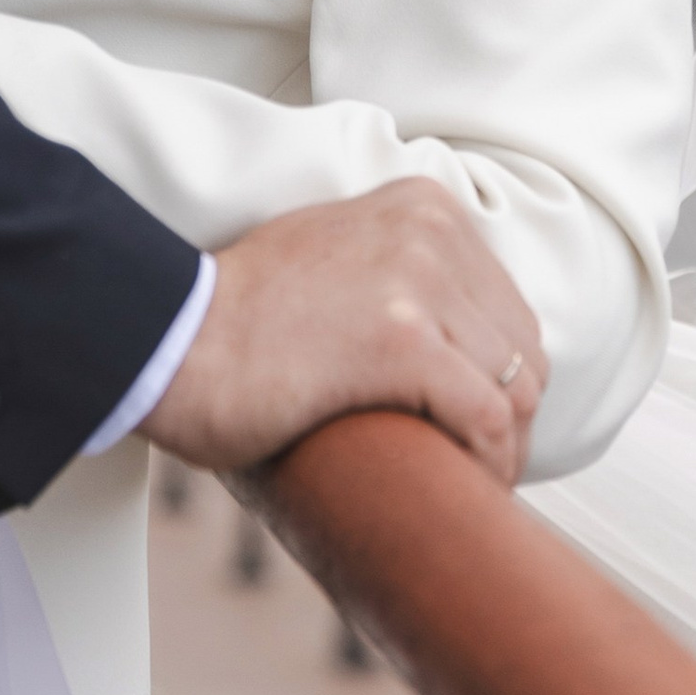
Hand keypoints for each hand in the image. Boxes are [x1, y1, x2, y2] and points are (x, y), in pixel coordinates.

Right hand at [141, 179, 547, 483]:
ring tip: (466, 486)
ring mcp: (417, 281)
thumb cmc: (238, 318)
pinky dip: (487, 466)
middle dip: (511, 420)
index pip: (508, 308)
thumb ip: (398, 271)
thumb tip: (453, 344)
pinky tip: (461, 488)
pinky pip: (486, 420)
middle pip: (524, 350)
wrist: (172, 341)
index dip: (500, 380)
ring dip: (502, 451)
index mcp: (421, 206)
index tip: (474, 428)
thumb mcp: (335, 255)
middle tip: (473, 469)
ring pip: (517, 388)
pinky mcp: (401, 342)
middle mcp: (429, 231)